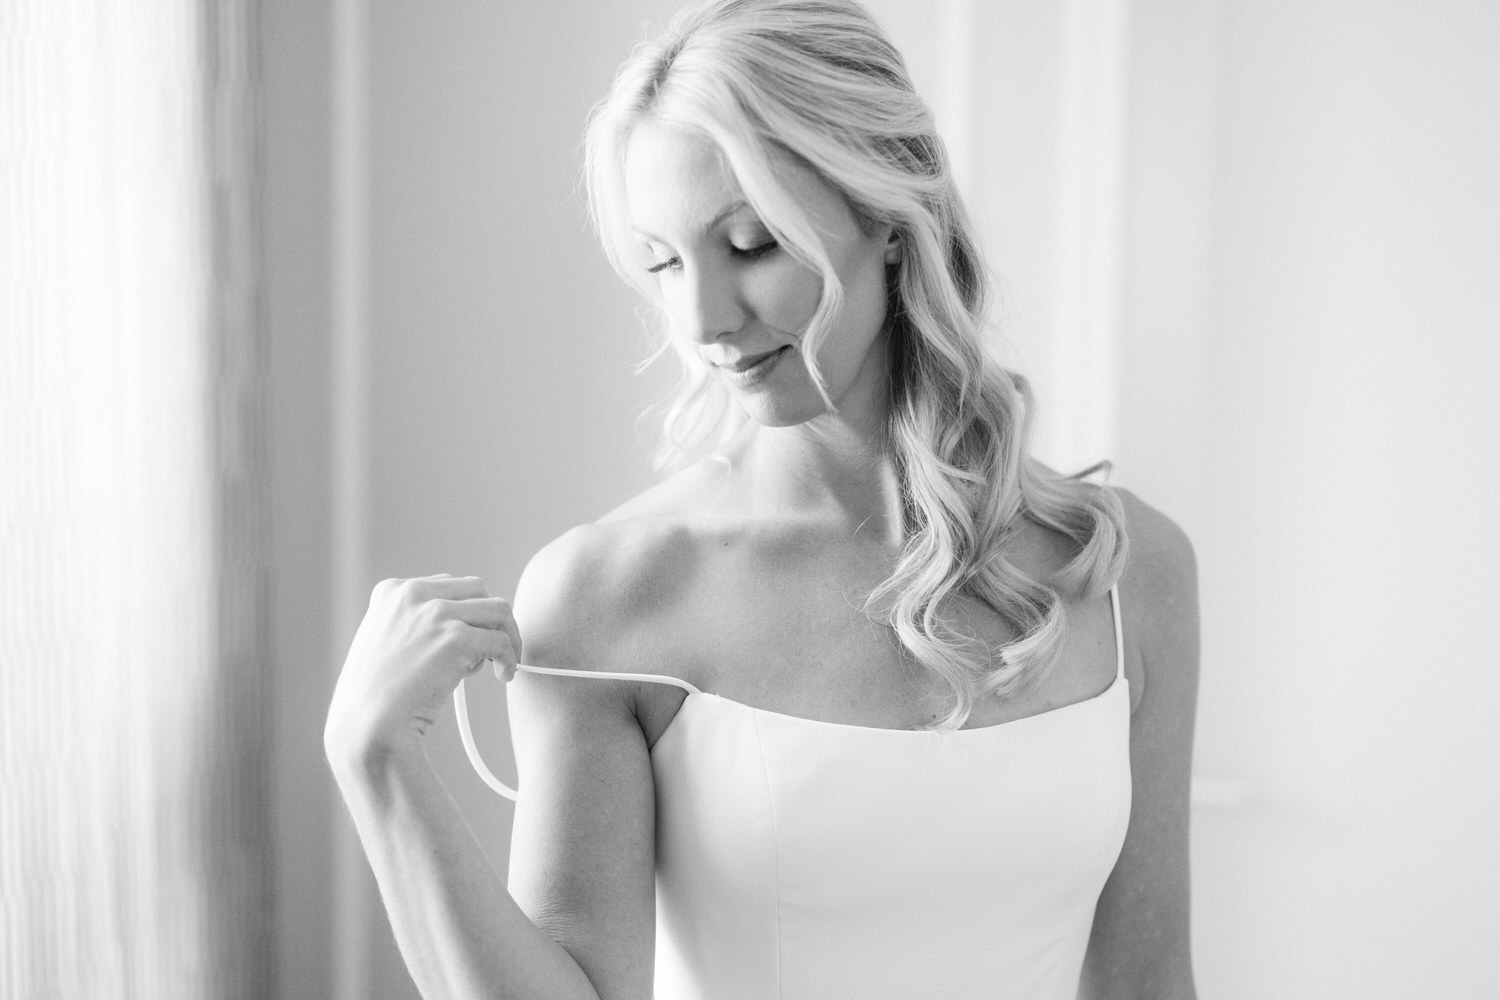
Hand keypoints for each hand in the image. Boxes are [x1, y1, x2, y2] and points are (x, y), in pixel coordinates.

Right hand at [324, 574, 521, 768]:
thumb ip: (412, 626)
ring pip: (498, 609)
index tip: (467, 639)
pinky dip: (511, 658)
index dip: (464, 613)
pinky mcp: (456, 638)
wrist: (367, 729)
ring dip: (508, 635)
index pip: (447, 585)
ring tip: (502, 663)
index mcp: (390, 592)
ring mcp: (434, 614)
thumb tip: (460, 626)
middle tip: (490, 650)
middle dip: (490, 619)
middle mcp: (412, 594)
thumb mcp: (383, 643)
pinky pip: (502, 641)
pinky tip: (505, 676)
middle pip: (477, 590)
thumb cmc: (374, 699)